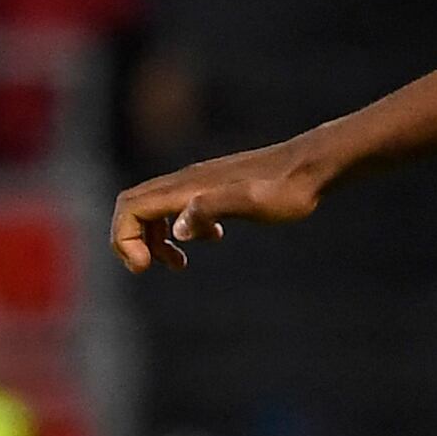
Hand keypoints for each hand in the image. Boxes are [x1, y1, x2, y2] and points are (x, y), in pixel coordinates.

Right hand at [110, 140, 330, 270]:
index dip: (124, 238)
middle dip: (130, 239)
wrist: (312, 168)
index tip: (144, 268)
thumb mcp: (252, 203)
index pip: (131, 207)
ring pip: (156, 208)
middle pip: (134, 206)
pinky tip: (213, 239)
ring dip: (156, 238)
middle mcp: (187, 182)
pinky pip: (181, 206)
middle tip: (147, 267)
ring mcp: (200, 183)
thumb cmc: (287, 188)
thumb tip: (177, 229)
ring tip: (179, 264)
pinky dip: (180, 228)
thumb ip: (212, 210)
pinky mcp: (216, 188)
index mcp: (187, 188)